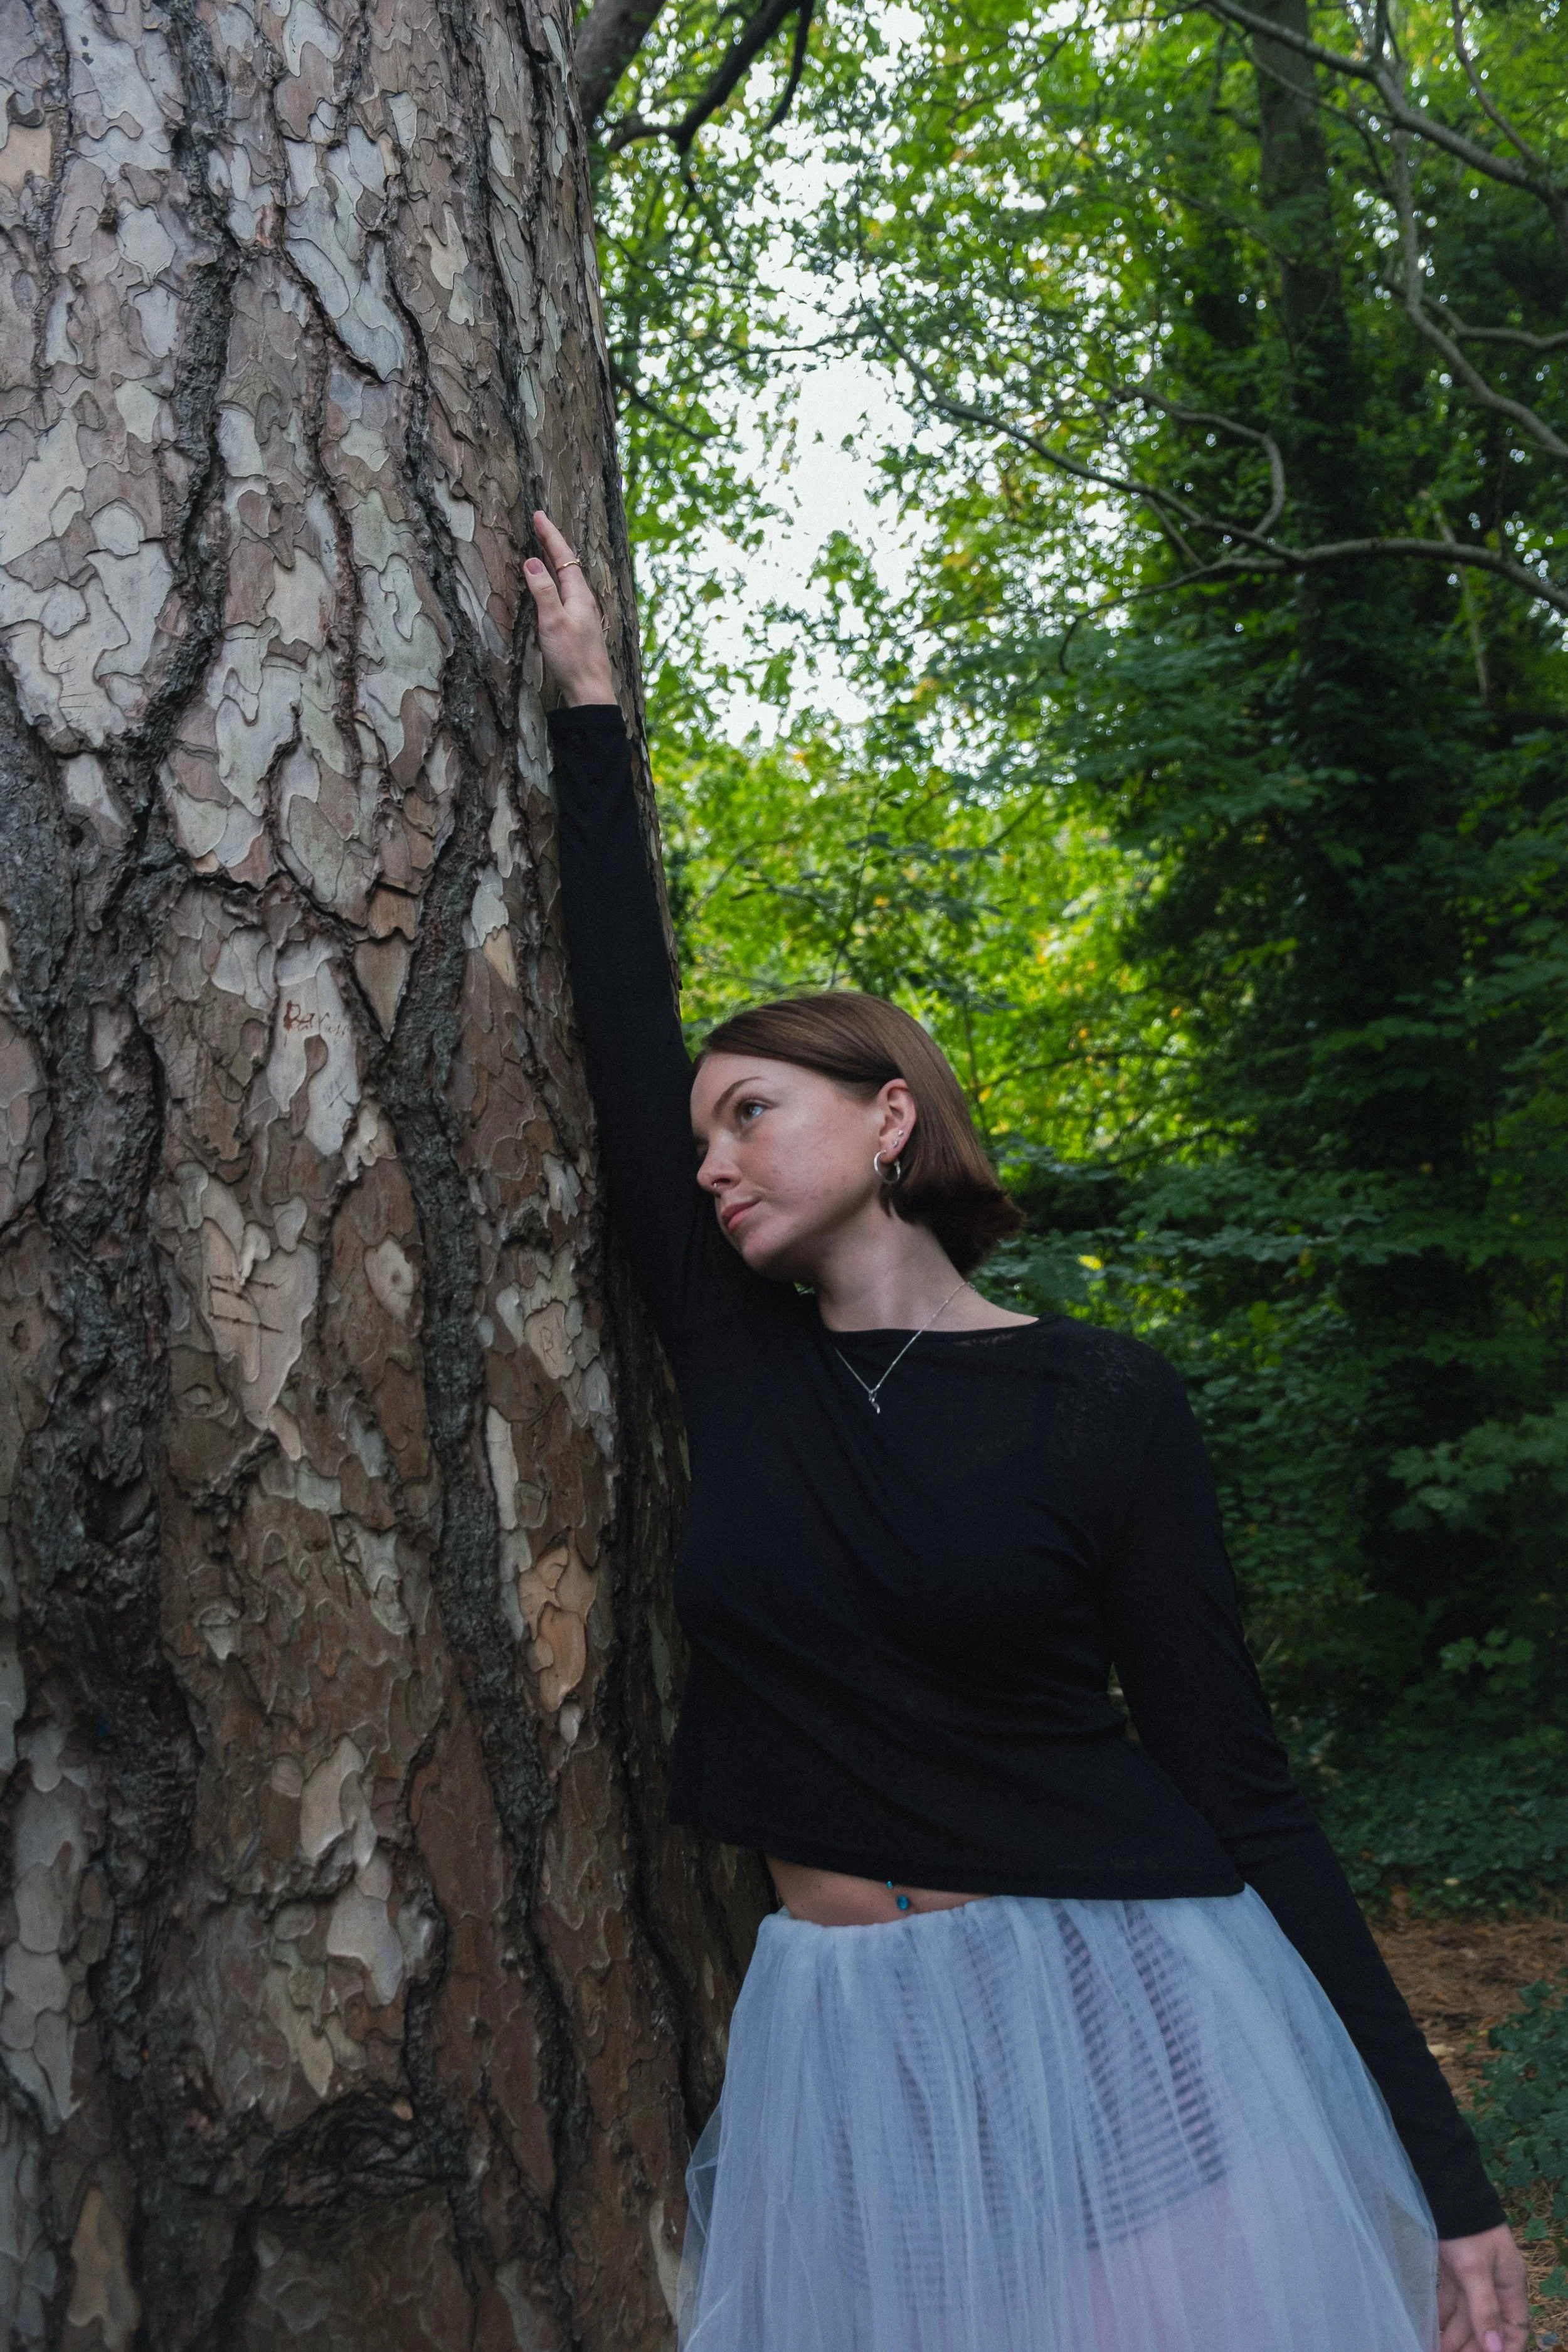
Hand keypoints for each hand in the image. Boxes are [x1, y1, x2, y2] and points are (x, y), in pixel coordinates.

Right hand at [524, 510, 616, 706]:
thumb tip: (533, 561)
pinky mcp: (578, 627)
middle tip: (539, 525)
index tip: (538, 515)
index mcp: (579, 594)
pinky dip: (556, 581)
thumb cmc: (572, 657)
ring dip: (554, 561)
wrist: (590, 690)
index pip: (563, 556)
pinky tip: (553, 587)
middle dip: (552, 543)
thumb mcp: (553, 621)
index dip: (549, 535)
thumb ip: (543, 590)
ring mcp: (582, 614)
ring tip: (544, 547)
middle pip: (567, 564)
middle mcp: (583, 600)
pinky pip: (565, 593)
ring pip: (567, 579)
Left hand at [1437, 2223, 1528, 2351]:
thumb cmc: (1466, 2229)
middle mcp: (1495, 2285)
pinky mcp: (1454, 2269)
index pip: (1515, 2330)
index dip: (1503, 2350)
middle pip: (1487, 2327)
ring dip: (1452, 2336)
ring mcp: (1474, 2277)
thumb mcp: (1475, 2268)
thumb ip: (1485, 2309)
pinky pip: (1450, 2301)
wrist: (1445, 2188)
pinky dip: (1441, 2316)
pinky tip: (1428, 2329)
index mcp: (1510, 2286)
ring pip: (1466, 2316)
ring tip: (1431, 2350)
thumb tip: (1496, 2349)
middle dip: (1470, 2347)